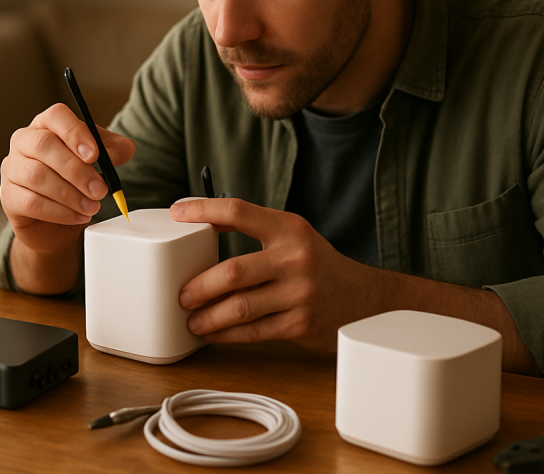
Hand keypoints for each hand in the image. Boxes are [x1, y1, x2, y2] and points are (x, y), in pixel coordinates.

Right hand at [0, 102, 135, 258]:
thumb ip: (113, 151)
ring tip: (93, 207)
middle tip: (101, 189)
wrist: (54, 221)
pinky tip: (78, 216)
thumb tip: (126, 149)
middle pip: (44, 145)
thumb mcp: (98, 162)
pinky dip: (60, 212)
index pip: (56, 116)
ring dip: (70, 194)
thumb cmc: (74, 181)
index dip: (75, 133)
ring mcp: (12, 168)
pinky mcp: (8, 196)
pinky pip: (31, 202)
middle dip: (76, 170)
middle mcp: (24, 141)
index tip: (94, 154)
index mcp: (46, 125)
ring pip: (37, 176)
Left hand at [170, 198, 373, 350]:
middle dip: (200, 286)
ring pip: (240, 308)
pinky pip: (252, 332)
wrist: (364, 299)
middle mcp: (295, 259)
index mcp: (290, 229)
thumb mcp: (293, 236)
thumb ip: (256, 229)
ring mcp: (299, 294)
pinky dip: (226, 335)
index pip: (240, 212)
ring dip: (208, 317)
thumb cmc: (318, 265)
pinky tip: (213, 334)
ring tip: (191, 320)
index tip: (178, 212)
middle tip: (182, 294)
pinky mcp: (300, 325)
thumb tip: (203, 225)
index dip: (204, 209)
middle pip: (233, 271)